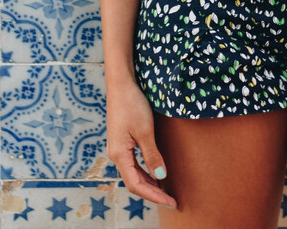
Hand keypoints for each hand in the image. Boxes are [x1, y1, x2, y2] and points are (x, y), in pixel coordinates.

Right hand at [106, 78, 176, 209]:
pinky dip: (144, 171)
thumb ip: (152, 155)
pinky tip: (155, 172)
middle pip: (133, 182)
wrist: (121, 84)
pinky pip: (132, 163)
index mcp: (119, 155)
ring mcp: (117, 148)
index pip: (136, 185)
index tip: (170, 202)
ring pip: (133, 173)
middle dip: (152, 192)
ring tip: (165, 190)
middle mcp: (115, 154)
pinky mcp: (121, 141)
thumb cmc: (132, 104)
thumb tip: (161, 176)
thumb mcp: (145, 130)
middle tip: (171, 199)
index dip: (154, 196)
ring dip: (148, 183)